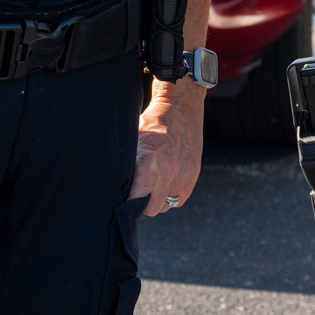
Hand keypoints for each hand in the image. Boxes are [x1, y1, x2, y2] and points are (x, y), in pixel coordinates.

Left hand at [130, 82, 204, 215]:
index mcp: (149, 163)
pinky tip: (165, 184)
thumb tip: (119, 186)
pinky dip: (172, 195)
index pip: (137, 200)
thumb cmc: (153, 121)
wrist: (180, 105)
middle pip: (153, 208)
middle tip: (138, 193)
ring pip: (167, 205)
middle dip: (144, 204)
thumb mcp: (134, 140)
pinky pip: (180, 198)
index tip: (124, 201)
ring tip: (153, 186)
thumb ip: (130, 165)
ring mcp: (184, 174)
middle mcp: (168, 172)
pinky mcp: (194, 173)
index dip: (129, 204)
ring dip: (159, 199)